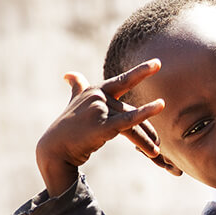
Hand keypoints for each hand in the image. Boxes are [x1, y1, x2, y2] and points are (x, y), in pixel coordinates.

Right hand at [36, 59, 169, 195]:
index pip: (123, 80)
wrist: (54, 149)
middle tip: (161, 126)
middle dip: (146, 126)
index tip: (158, 63)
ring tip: (157, 150)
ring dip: (146, 139)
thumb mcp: (73, 102)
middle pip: (132, 110)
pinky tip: (159, 110)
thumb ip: (76, 87)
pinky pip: (129, 121)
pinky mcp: (102, 126)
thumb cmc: (67, 127)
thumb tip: (68, 74)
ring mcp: (100, 110)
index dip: (141, 71)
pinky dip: (145, 115)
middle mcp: (99, 97)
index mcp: (96, 91)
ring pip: (133, 122)